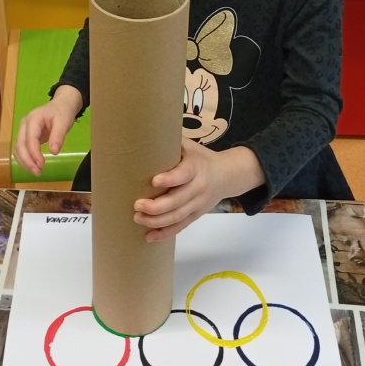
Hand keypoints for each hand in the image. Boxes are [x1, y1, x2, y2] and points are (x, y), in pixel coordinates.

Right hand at [12, 85, 82, 176]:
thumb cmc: (62, 112)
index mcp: (33, 119)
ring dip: (25, 162)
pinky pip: (22, 150)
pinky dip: (25, 159)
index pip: (30, 138)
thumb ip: (58, 136)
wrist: (61, 105)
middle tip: (38, 172)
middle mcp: (24, 125)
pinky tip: (33, 166)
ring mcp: (23, 130)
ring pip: (18, 149)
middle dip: (27, 161)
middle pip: (20, 145)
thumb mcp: (64, 122)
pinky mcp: (26, 136)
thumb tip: (53, 152)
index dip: (34, 153)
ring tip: (37, 172)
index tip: (41, 164)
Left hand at [133, 141, 262, 241]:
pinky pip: (180, 226)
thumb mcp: (190, 146)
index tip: (154, 181)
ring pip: (177, 216)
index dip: (170, 179)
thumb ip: (171, 142)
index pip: (183, 174)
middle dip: (157, 206)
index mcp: (196, 167)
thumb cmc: (201, 158)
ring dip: (156, 221)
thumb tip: (144, 129)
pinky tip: (149, 236)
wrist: (227, 175)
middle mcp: (198, 187)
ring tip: (137, 218)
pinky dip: (165, 233)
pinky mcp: (196, 215)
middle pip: (178, 201)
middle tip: (137, 205)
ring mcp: (198, 204)